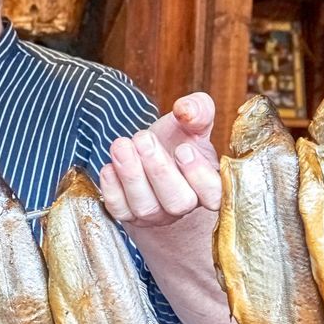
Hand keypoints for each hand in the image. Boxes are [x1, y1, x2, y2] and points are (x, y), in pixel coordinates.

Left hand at [99, 92, 220, 226]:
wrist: (149, 154)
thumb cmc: (177, 140)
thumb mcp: (192, 122)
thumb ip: (198, 111)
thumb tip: (186, 110)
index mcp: (207, 186)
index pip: (214, 196)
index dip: (199, 176)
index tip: (183, 149)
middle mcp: (183, 205)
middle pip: (177, 202)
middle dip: (159, 170)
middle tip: (144, 139)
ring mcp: (155, 214)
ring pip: (146, 207)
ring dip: (131, 175)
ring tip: (121, 145)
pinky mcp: (127, 214)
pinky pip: (119, 210)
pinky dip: (112, 188)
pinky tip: (110, 166)